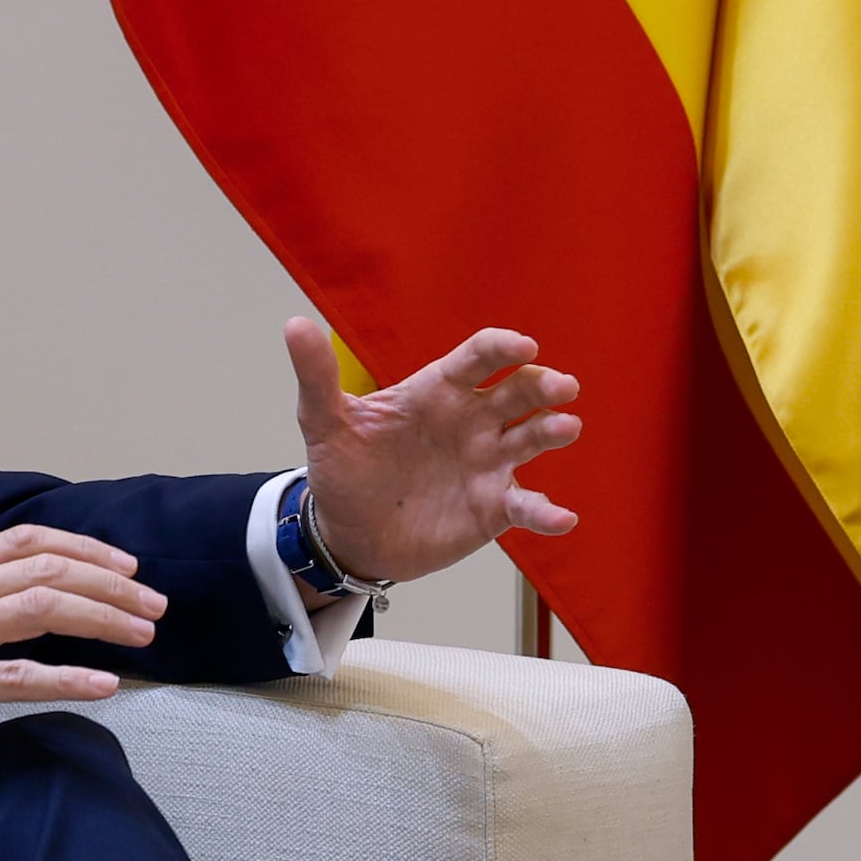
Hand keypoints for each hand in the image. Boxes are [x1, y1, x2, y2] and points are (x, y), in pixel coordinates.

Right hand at [0, 523, 170, 813]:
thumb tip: (27, 594)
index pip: (28, 540)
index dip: (87, 548)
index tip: (127, 566)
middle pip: (48, 569)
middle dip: (112, 584)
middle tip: (154, 603)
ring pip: (42, 609)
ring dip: (104, 619)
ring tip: (144, 634)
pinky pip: (18, 678)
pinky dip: (68, 678)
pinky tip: (104, 684)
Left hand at [287, 313, 580, 585]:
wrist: (349, 535)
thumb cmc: (344, 470)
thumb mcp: (323, 422)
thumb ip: (317, 376)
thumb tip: (294, 325)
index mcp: (438, 391)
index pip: (479, 358)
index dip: (503, 348)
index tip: (522, 345)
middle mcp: (472, 421)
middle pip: (519, 392)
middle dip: (543, 384)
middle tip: (561, 386)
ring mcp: (487, 463)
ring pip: (532, 439)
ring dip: (553, 430)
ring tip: (565, 428)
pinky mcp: (493, 507)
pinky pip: (526, 506)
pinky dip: (547, 513)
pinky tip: (562, 519)